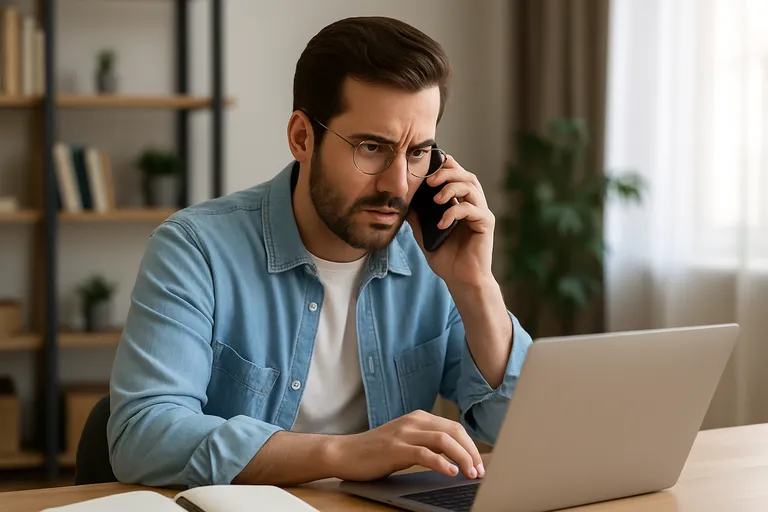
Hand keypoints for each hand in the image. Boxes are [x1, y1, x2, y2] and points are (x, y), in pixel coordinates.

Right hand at [327, 410, 484, 481]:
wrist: (345, 453)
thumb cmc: (375, 451)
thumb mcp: (405, 441)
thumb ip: (427, 443)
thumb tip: (455, 457)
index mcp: (418, 417)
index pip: (454, 427)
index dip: (470, 446)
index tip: (479, 463)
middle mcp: (414, 421)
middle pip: (454, 431)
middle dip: (471, 452)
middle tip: (480, 471)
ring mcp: (404, 433)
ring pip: (444, 440)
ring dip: (462, 458)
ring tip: (471, 474)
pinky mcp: (396, 448)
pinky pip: (425, 454)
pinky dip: (442, 463)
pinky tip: (451, 472)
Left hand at [407, 155, 494, 289]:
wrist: (460, 280)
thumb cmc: (446, 258)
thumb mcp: (424, 234)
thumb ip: (417, 218)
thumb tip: (402, 202)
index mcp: (461, 203)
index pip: (457, 175)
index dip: (445, 166)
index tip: (428, 166)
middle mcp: (474, 205)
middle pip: (467, 175)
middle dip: (447, 173)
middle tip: (429, 181)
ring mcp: (481, 213)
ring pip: (471, 187)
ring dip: (451, 188)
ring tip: (436, 199)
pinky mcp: (485, 224)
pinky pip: (472, 209)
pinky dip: (454, 212)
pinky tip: (441, 224)